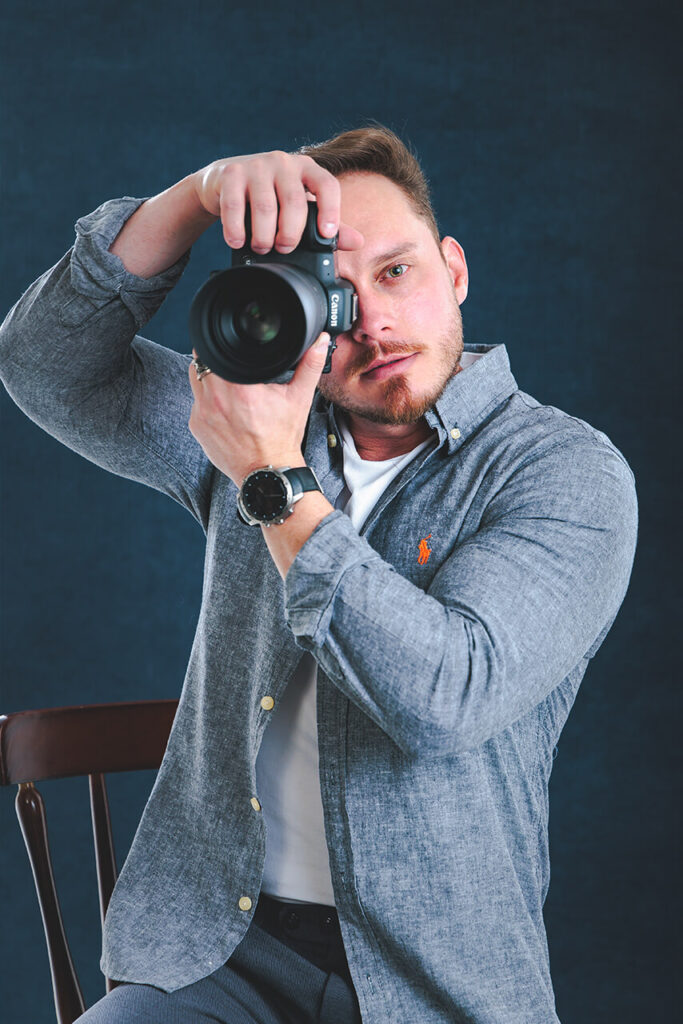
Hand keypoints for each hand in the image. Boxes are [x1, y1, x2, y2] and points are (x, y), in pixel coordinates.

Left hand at [188, 333, 330, 487]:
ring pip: (195, 381)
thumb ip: (309, 366)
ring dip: (206, 380)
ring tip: (226, 387)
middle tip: (230, 369)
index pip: (215, 352)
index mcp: (240, 388)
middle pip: (201, 363)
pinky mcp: (197, 427)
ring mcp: (203, 414)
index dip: (220, 347)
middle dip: (213, 362)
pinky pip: (195, 404)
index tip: (229, 351)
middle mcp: (217, 399)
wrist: (268, 472)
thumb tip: (320, 341)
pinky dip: (206, 402)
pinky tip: (223, 409)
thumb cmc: (282, 438)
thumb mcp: (299, 398)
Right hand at [192, 150, 363, 254]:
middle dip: (290, 233)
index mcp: (307, 169)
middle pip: (294, 202)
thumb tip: (357, 242)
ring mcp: (256, 165)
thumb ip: (328, 224)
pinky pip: (234, 206)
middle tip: (284, 249)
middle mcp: (284, 162)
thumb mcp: (300, 207)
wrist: (225, 181)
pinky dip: (236, 229)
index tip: (326, 234)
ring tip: (262, 248)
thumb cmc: (270, 196)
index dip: (331, 211)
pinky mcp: (231, 173)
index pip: (327, 185)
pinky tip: (237, 241)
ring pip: (265, 207)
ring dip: (264, 236)